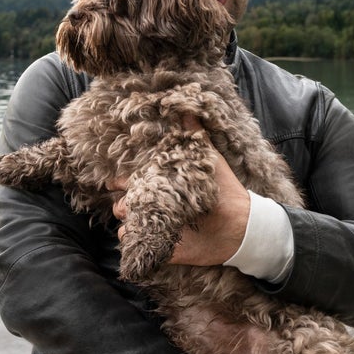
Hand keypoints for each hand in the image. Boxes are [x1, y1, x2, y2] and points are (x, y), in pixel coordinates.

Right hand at [109, 119, 250, 266]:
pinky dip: (131, 239)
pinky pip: (136, 243)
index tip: (114, 179)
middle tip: (130, 199)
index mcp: (163, 183)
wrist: (239, 224)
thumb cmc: (224, 188)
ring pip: (127, 221)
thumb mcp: (209, 159)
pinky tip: (139, 232)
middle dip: (122, 201)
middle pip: (125, 201)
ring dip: (126, 219)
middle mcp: (158, 203)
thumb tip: (189, 109)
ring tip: (136, 215)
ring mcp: (159, 224)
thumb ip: (196, 136)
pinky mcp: (163, 244)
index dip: (120, 179)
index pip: (133, 179)